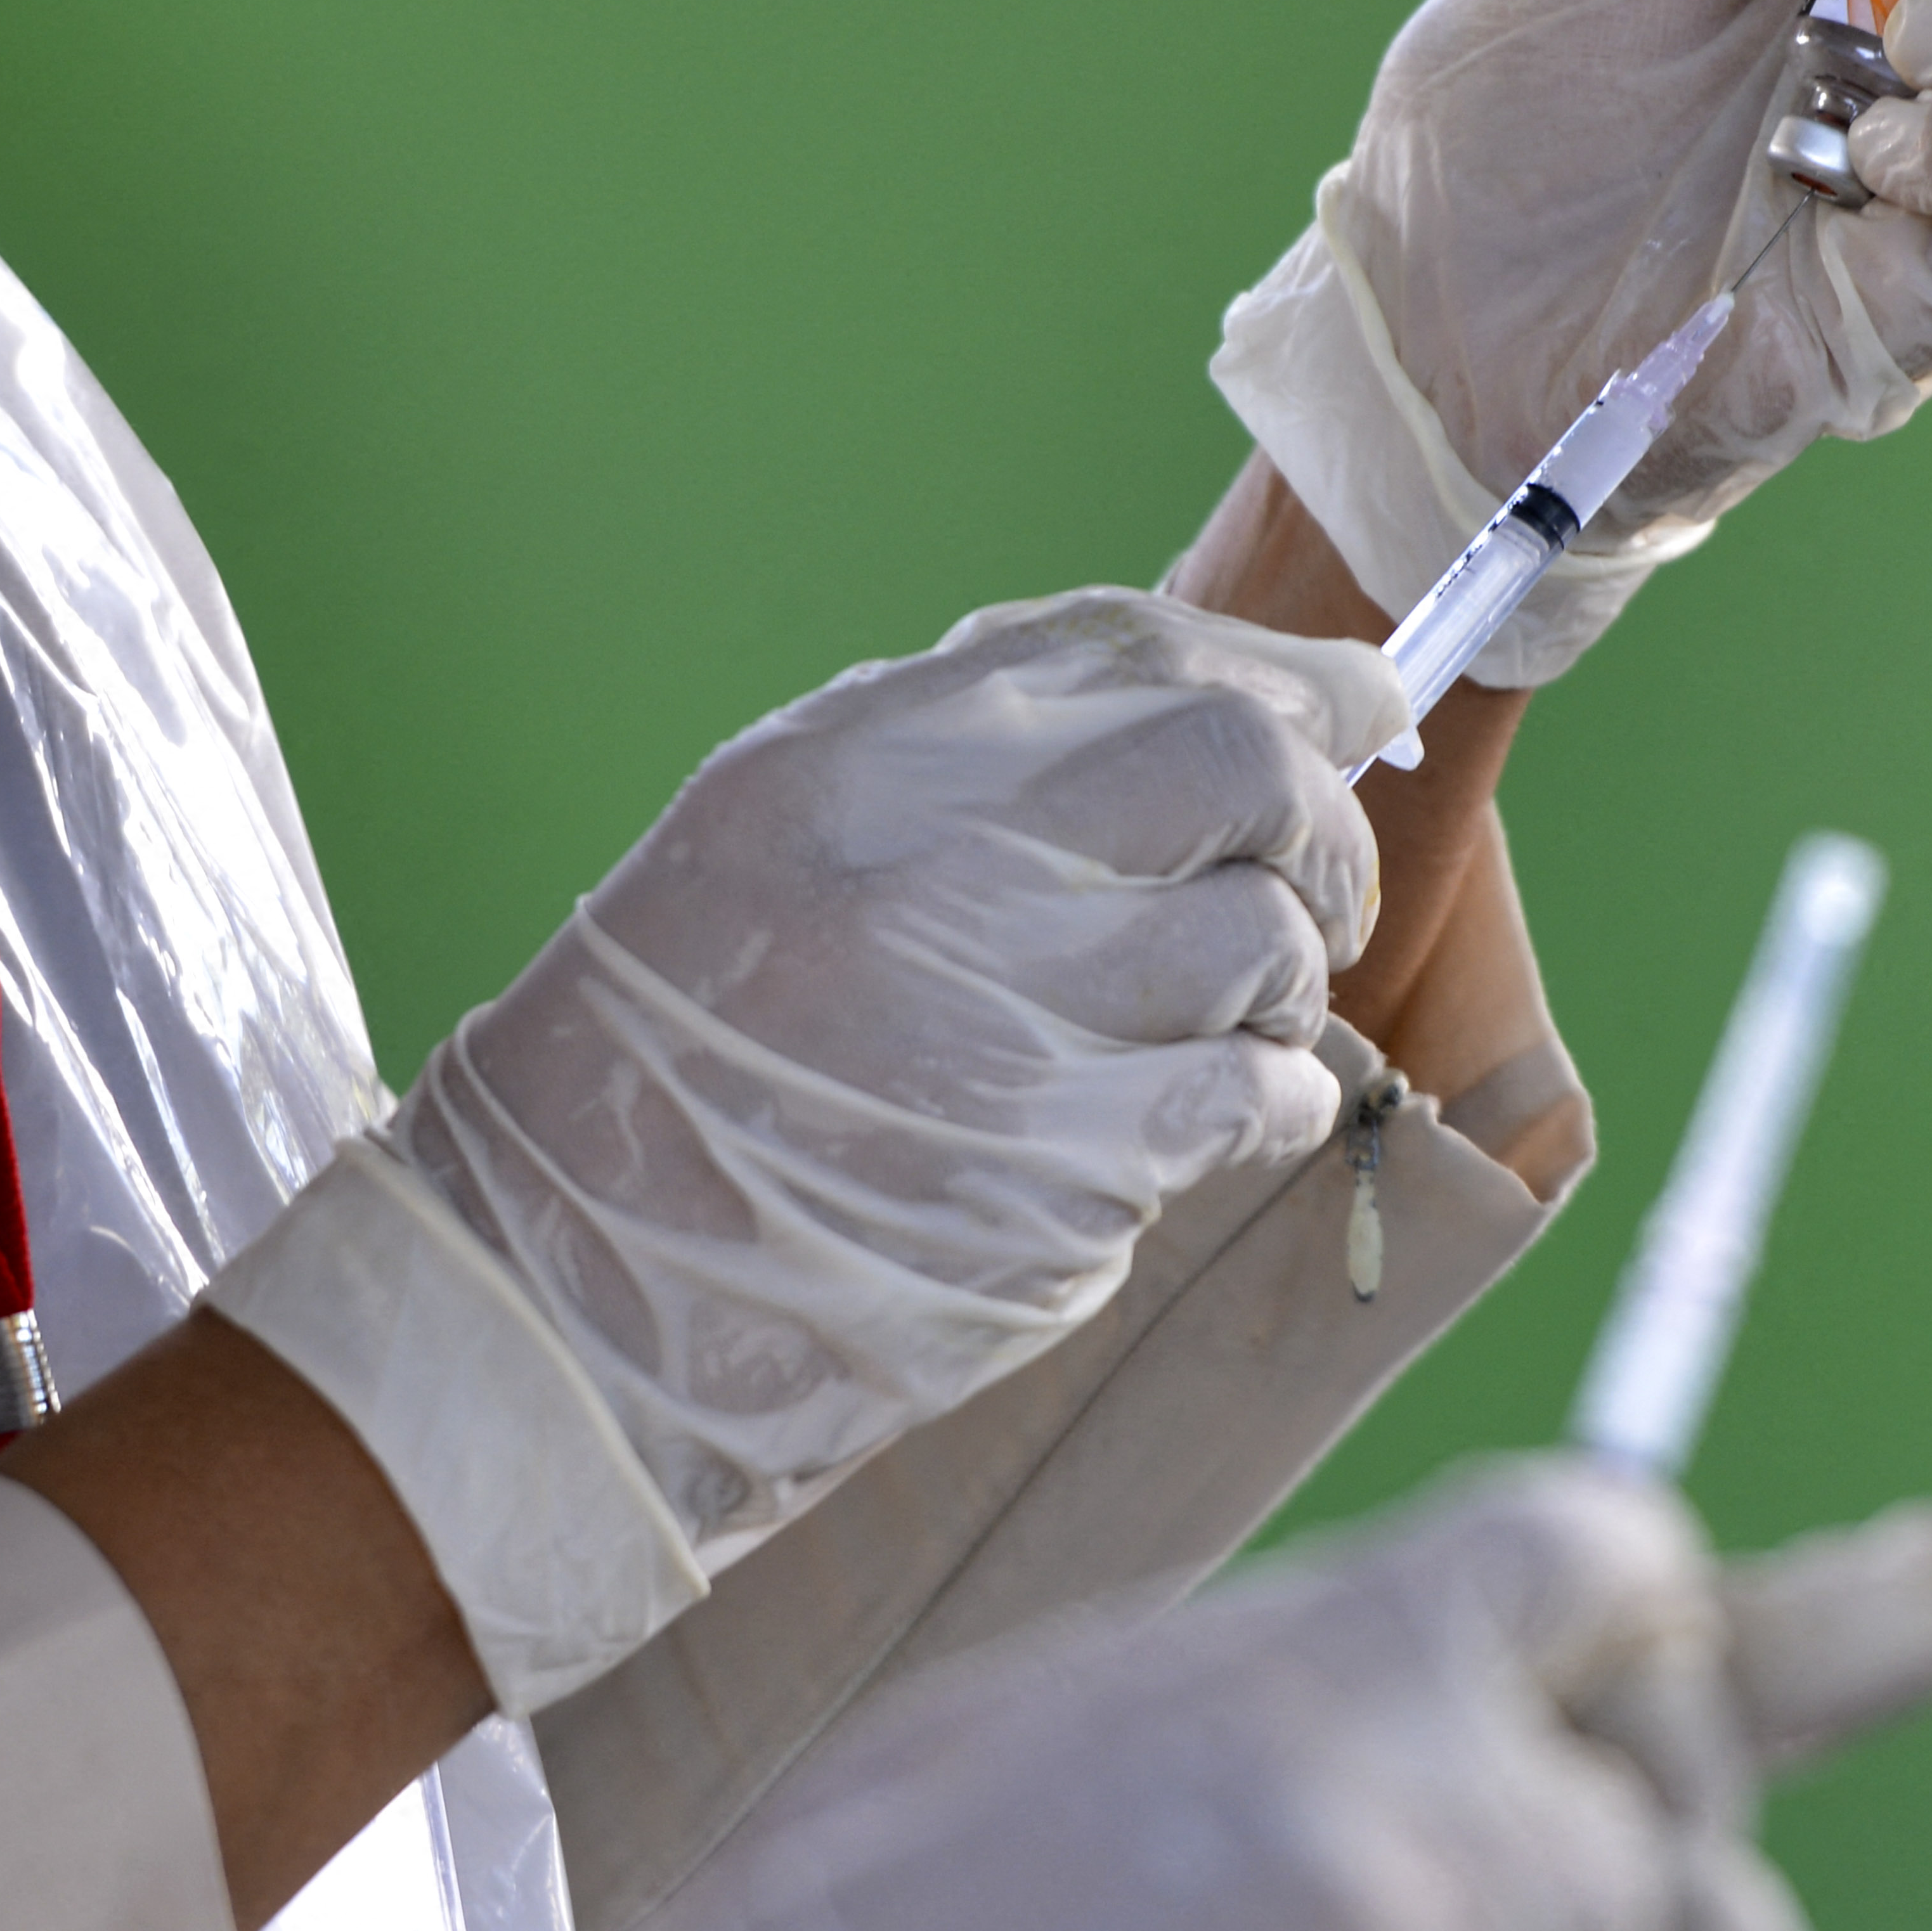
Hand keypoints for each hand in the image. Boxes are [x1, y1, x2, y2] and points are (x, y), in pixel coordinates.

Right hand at [397, 591, 1403, 1562]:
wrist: (575, 1280)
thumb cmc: (685, 1053)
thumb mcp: (777, 825)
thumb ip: (968, 747)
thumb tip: (1223, 689)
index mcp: (866, 761)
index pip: (1141, 650)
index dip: (1289, 673)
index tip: (1356, 708)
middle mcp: (945, 868)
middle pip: (1242, 771)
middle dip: (1314, 827)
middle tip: (1308, 886)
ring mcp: (1010, 1024)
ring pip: (1268, 942)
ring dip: (1279, 982)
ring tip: (1203, 1026)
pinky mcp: (1067, 1176)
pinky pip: (1260, 1097)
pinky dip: (1266, 1100)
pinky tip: (1198, 1118)